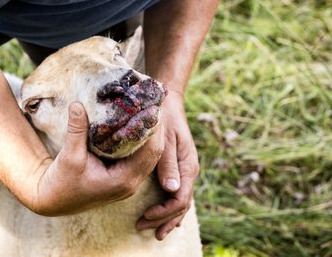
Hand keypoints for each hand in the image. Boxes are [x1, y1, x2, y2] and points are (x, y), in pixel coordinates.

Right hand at [26, 102, 163, 215]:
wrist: (54, 200)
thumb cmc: (62, 182)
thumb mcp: (69, 156)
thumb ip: (76, 131)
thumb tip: (77, 104)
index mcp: (124, 179)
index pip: (150, 151)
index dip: (155, 128)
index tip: (153, 106)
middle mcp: (131, 182)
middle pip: (155, 153)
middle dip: (156, 129)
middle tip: (154, 103)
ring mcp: (128, 182)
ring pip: (149, 155)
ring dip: (150, 135)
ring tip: (148, 110)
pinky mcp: (122, 177)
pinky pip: (140, 158)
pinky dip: (141, 142)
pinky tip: (136, 125)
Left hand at [136, 91, 198, 239]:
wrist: (167, 100)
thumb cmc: (163, 117)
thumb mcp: (165, 139)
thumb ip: (167, 163)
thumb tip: (172, 189)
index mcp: (187, 165)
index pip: (180, 198)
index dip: (164, 212)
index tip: (146, 216)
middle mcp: (188, 170)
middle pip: (181, 205)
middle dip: (164, 219)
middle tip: (143, 228)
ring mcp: (184, 170)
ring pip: (180, 202)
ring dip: (167, 218)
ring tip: (153, 231)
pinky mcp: (177, 167)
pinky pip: (177, 193)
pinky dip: (170, 208)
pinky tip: (160, 216)